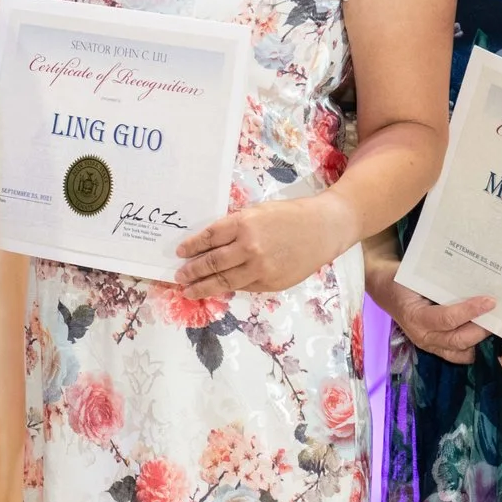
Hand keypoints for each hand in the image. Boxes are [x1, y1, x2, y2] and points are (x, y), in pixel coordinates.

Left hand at [175, 193, 356, 298]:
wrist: (323, 229)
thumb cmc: (289, 215)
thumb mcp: (258, 212)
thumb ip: (234, 227)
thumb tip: (209, 243)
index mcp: (244, 224)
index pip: (209, 238)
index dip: (191, 246)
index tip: (179, 252)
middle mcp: (250, 247)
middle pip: (212, 263)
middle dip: (192, 270)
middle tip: (178, 275)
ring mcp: (261, 268)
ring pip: (224, 281)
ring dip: (203, 286)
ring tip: (188, 289)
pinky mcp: (271, 283)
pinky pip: (244, 287)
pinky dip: (228, 288)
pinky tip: (216, 289)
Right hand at [371, 275, 495, 364]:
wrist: (385, 289)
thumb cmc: (401, 279)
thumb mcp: (417, 277)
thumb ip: (441, 283)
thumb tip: (474, 281)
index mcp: (415, 317)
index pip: (447, 319)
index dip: (471, 311)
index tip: (490, 301)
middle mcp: (422, 336)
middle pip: (459, 340)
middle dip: (482, 329)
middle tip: (497, 314)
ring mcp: (429, 345)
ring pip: (462, 352)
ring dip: (479, 339)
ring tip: (491, 323)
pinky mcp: (435, 348)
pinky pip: (459, 354)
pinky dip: (472, 346)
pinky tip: (480, 331)